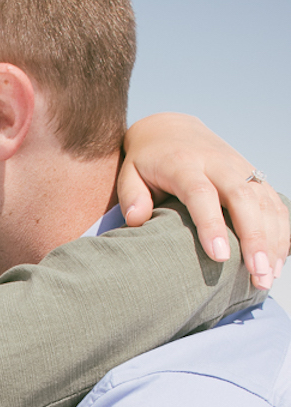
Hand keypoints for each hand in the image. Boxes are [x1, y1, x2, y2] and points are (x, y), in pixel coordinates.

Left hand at [119, 113, 289, 289]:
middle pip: (242, 198)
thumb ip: (132, 196)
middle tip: (257, 274)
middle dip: (253, 238)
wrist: (172, 129)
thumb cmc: (147, 161)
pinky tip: (277, 261)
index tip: (219, 257)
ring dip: (272, 240)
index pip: (201, 194)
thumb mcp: (129, 173)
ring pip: (264, 202)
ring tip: (268, 277)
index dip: (211, 225)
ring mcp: (240, 168)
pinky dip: (281, 231)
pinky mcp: (253, 175)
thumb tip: (136, 220)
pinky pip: (274, 202)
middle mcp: (218, 164)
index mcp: (184, 164)